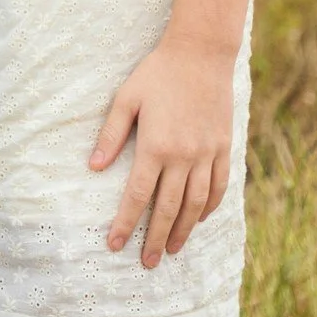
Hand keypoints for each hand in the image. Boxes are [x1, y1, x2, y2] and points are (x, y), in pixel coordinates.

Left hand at [88, 35, 235, 267]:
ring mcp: (206, 154)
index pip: (137, 195)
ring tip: (173, 250)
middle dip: (156, 238)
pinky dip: (209, 208)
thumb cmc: (158, 73)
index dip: (126, 223)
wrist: (201, 53)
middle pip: (168, 208)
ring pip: (195, 204)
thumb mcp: (127, 98)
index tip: (115, 244)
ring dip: (183, 231)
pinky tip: (199, 220)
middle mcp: (183, 156)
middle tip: (147, 262)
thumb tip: (93, 167)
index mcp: (156, 146)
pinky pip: (218, 186)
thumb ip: (111, 134)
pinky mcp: (223, 148)